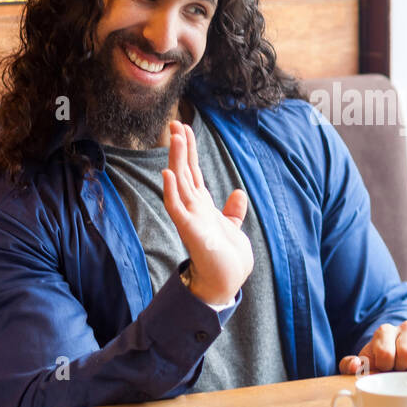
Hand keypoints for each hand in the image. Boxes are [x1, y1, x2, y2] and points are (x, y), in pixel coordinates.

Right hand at [161, 120, 252, 305]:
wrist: (226, 282)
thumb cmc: (226, 258)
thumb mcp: (232, 228)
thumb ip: (233, 211)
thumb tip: (238, 193)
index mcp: (202, 206)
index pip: (193, 172)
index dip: (189, 150)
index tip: (184, 129)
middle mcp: (193, 208)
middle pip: (184, 172)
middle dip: (181, 148)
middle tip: (175, 124)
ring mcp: (189, 218)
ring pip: (180, 184)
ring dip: (177, 161)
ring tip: (175, 138)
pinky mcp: (190, 230)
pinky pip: (177, 208)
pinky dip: (171, 191)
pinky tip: (168, 174)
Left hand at [339, 320, 406, 374]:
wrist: (399, 353)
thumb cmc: (380, 361)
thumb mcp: (363, 364)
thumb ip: (350, 366)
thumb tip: (355, 366)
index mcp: (384, 331)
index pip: (386, 355)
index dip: (385, 367)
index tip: (385, 368)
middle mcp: (406, 327)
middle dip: (402, 368)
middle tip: (400, 369)